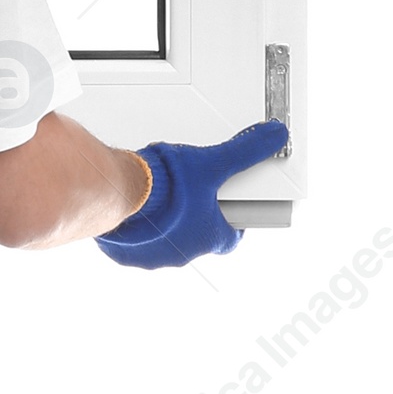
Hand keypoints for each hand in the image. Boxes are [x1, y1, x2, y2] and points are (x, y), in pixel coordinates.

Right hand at [96, 120, 290, 268]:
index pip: (232, 234)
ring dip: (167, 222)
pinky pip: (138, 243)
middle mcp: (183, 253)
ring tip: (162, 195)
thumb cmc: (165, 188)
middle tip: (191, 190)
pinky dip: (140, 228)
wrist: (120, 194)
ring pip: (166, 239)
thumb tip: (272, 138)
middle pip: (198, 235)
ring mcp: (153, 255)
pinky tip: (138, 208)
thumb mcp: (213, 162)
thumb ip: (245, 150)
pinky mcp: (127, 252)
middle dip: (196, 214)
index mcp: (209, 238)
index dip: (233, 216)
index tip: (231, 203)